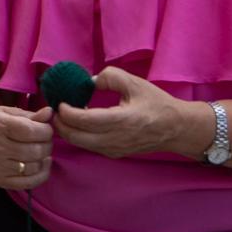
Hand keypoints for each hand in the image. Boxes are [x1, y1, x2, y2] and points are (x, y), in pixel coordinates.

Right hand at [0, 104, 54, 188]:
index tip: (45, 129)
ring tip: (40, 150)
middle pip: (35, 151)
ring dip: (43, 158)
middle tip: (44, 140)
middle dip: (46, 144)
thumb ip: (30, 115)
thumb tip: (49, 113)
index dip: (46, 130)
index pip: (32, 131)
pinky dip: (40, 174)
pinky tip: (41, 164)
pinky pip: (28, 183)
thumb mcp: (7, 112)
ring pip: (34, 167)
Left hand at [54, 65, 208, 158]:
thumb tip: (88, 82)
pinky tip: (78, 123)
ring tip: (64, 115)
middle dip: (60, 123)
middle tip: (55, 109)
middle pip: (75, 136)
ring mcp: (114, 149)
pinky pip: (88, 146)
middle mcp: (116, 139)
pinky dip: (78, 136)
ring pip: (80, 144)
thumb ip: (110, 77)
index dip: (66, 112)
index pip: (84, 121)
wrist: (176, 129)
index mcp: (122, 121)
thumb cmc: (157, 104)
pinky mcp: (114, 154)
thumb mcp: (135, 83)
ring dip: (67, 130)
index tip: (61, 101)